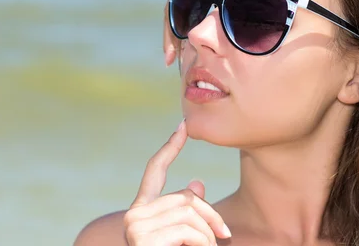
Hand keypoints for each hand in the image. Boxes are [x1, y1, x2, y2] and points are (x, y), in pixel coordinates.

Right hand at [123, 120, 231, 244]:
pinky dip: (204, 242)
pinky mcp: (141, 239)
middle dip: (211, 216)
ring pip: (189, 212)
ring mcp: (135, 226)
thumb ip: (188, 212)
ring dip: (209, 234)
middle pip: (185, 196)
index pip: (155, 170)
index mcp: (142, 211)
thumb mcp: (186, 236)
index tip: (184, 125)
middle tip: (225, 236)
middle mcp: (133, 215)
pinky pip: (187, 230)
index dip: (170, 147)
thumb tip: (197, 183)